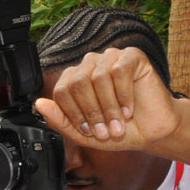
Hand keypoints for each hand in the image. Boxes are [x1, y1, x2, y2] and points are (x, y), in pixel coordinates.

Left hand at [34, 46, 180, 151]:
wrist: (151, 131)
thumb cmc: (118, 129)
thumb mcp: (83, 134)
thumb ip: (59, 120)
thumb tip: (39, 104)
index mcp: (74, 80)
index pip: (61, 91)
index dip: (73, 114)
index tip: (88, 131)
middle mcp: (89, 66)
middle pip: (78, 83)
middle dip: (91, 112)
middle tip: (105, 130)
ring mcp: (110, 58)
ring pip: (98, 78)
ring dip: (109, 106)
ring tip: (119, 122)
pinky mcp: (131, 56)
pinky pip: (120, 71)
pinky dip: (124, 94)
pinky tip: (129, 109)